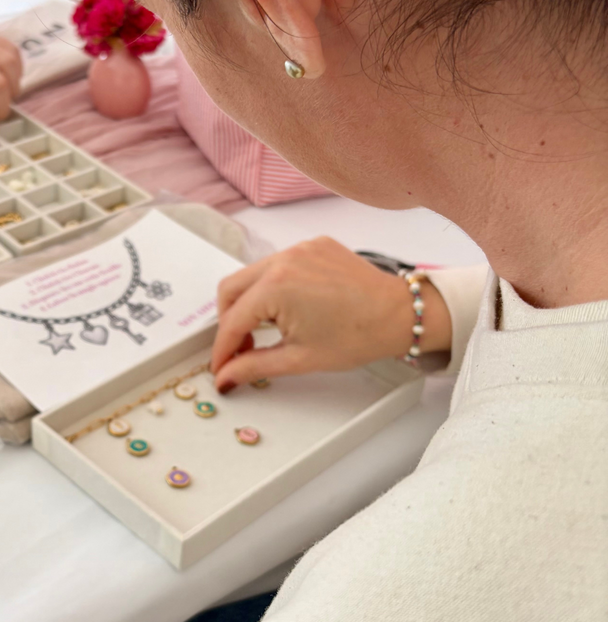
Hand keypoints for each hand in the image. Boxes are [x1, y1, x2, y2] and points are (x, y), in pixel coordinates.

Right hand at [211, 237, 451, 391]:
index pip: (232, 321)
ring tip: (267, 329)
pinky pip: (277, 263)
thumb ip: (253, 366)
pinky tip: (290, 306)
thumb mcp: (299, 358)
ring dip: (250, 302)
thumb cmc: (358, 335)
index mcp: (275, 287)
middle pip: (230, 290)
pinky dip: (274, 285)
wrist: (400, 315)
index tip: (221, 367)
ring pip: (252, 274)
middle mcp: (282, 260)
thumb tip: (226, 376)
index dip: (223, 349)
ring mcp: (298, 248)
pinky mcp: (312, 245)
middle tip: (242, 348)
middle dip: (229, 321)